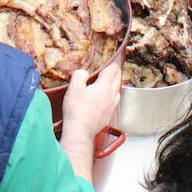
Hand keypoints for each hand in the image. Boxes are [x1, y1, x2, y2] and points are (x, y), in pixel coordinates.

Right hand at [59, 59, 122, 180]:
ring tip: (112, 81)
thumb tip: (84, 72)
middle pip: (117, 80)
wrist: (80, 131)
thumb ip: (80, 75)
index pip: (112, 71)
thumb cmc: (77, 111)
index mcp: (104, 87)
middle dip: (116, 72)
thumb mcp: (74, 88)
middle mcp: (111, 96)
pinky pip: (114, 101)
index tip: (112, 60)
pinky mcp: (108, 115)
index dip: (112, 64)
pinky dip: (113, 95)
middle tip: (114, 68)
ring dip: (115, 84)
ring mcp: (111, 106)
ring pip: (117, 91)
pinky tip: (108, 97)